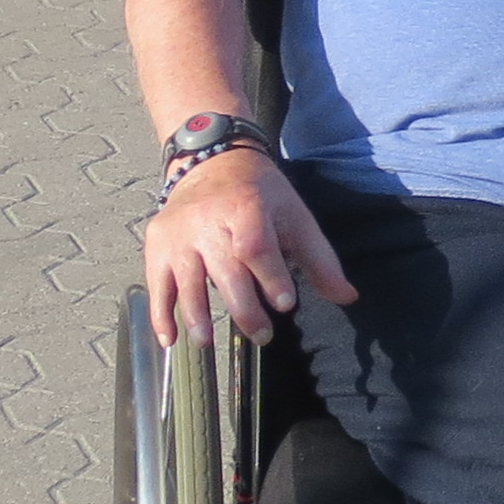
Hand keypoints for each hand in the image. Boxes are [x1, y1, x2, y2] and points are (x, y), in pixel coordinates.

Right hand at [145, 149, 361, 344]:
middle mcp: (208, 219)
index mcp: (246, 206)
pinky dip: (160, 314)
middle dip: (244, 308)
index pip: (256, 246)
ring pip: (187, 281)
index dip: (271, 276)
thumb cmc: (261, 195)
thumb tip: (347, 298)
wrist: (213, 160)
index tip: (286, 304)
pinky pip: (157, 284)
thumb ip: (319, 259)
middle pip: (224, 270)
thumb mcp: (295, 216)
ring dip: (197, 317)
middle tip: (263, 335)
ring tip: (208, 343)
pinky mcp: (158, 243)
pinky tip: (170, 340)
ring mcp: (179, 233)